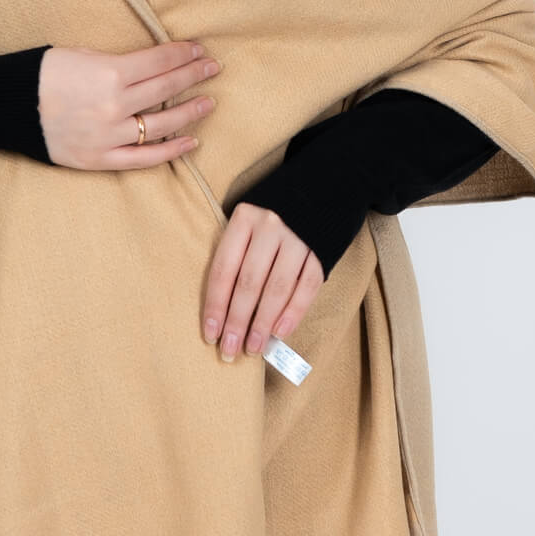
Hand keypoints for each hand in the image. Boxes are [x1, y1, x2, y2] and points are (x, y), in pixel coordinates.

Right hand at [39, 40, 220, 170]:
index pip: (160, 62)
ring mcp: (110, 135)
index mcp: (110, 74)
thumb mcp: (80, 55)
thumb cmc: (41, 74)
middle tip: (213, 69)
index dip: (183, 54)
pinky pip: (144, 158)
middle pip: (166, 88)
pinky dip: (170, 151)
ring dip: (190, 112)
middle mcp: (115, 106)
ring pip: (162, 125)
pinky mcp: (100, 158)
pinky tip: (190, 142)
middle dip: (194, 76)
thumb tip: (149, 64)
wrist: (6, 107)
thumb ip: (117, 62)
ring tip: (208, 103)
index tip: (199, 50)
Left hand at [202, 204, 323, 361]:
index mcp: (243, 219)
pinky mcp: (321, 250)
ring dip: (263, 323)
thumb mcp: (249, 221)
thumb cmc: (275, 212)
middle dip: (237, 321)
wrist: (324, 185)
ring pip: (276, 288)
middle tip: (229, 351)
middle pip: (248, 283)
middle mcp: (270, 227)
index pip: (223, 269)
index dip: (215, 305)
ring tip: (253, 348)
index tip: (210, 334)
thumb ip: (237, 256)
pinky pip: (306, 287)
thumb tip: (225, 311)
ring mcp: (298, 238)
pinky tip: (280, 332)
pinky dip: (293, 312)